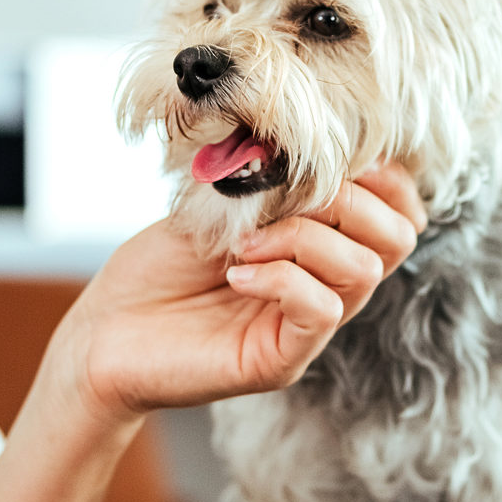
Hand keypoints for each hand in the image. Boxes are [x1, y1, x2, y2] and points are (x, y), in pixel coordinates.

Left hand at [63, 162, 425, 418]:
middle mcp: (324, 287)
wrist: (103, 332)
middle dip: (348, 199)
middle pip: (398, 237)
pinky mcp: (281, 361)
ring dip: (304, 237)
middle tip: (283, 199)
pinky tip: (236, 273)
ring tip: (244, 243)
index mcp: (318, 247)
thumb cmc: (155, 269)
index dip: (377, 173)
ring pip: (364, 270)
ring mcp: (306, 328)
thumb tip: (306, 141)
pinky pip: (321, 310)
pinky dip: (282, 278)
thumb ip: (267, 177)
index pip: (397, 208)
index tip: (318, 156)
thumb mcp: (215, 204)